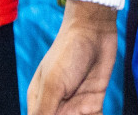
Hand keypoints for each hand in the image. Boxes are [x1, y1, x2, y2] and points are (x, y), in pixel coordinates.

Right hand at [27, 0, 118, 114]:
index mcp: (40, 101)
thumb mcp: (53, 85)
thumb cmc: (67, 53)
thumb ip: (44, 112)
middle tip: (81, 114)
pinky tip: (97, 112)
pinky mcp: (94, 103)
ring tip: (90, 112)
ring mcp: (76, 106)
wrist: (94, 30)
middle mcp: (57, 106)